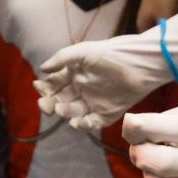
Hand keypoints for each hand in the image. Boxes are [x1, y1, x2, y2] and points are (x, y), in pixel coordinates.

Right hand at [36, 9, 177, 131]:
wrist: (138, 63)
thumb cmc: (110, 53)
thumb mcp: (82, 51)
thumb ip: (61, 58)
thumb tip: (42, 68)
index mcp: (75, 75)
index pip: (54, 84)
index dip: (45, 88)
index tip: (39, 88)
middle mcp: (82, 90)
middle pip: (60, 101)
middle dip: (51, 103)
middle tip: (46, 105)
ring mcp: (93, 103)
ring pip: (73, 113)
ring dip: (65, 113)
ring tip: (61, 110)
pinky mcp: (107, 114)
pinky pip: (91, 123)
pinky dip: (82, 125)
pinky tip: (76, 123)